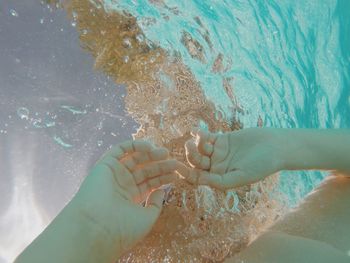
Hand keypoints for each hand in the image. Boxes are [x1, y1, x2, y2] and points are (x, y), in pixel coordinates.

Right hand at [73, 140, 177, 254]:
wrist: (97, 227)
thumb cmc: (124, 227)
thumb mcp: (147, 218)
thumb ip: (156, 204)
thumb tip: (161, 190)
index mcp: (131, 199)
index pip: (150, 183)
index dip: (163, 177)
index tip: (177, 173)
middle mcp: (122, 185)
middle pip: (145, 170)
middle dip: (161, 165)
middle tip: (175, 162)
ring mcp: (114, 175)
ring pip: (135, 159)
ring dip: (150, 154)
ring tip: (165, 153)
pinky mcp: (105, 165)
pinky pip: (120, 150)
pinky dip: (134, 145)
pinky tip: (149, 147)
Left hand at [177, 128, 283, 189]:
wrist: (276, 147)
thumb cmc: (262, 165)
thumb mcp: (241, 176)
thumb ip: (221, 180)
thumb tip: (200, 181)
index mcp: (219, 179)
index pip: (199, 178)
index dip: (186, 174)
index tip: (177, 167)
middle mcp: (217, 167)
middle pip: (197, 163)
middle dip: (191, 156)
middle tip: (188, 146)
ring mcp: (219, 153)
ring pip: (201, 149)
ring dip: (196, 144)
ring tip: (196, 138)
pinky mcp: (222, 140)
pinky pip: (207, 137)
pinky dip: (201, 134)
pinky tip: (196, 130)